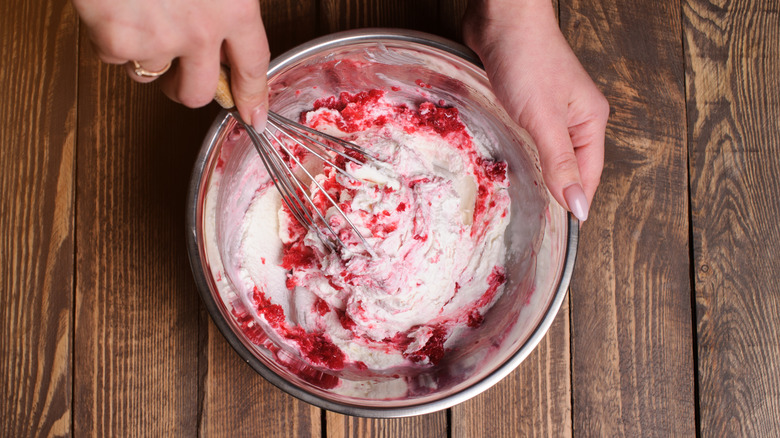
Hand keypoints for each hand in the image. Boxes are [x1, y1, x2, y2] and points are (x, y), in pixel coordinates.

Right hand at [72, 0, 270, 130]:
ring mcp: (157, 40)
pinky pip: (114, 57)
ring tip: (139, 15)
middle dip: (188, 89)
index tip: (253, 117)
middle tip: (179, 75)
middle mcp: (200, 31)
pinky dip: (110, 38)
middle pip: (198, 93)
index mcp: (234, 7)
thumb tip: (230, 29)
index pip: (252, 67)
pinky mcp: (116, 40)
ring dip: (146, 55)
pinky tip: (115, 6)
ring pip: (152, 75)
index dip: (253, 98)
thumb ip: (228, 1)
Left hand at [463, 0, 608, 220]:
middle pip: (570, 166)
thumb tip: (578, 205)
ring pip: (548, 151)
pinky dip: (521, 150)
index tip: (556, 229)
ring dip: (536, 171)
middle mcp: (575, 117)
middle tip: (533, 217)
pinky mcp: (527, 101)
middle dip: (554, 189)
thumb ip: (559, 163)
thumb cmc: (526, 59)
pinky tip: (508, 163)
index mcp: (590, 121)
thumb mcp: (544, 119)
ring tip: (520, 197)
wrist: (502, 17)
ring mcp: (551, 108)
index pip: (588, 175)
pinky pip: (529, 135)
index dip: (574, 201)